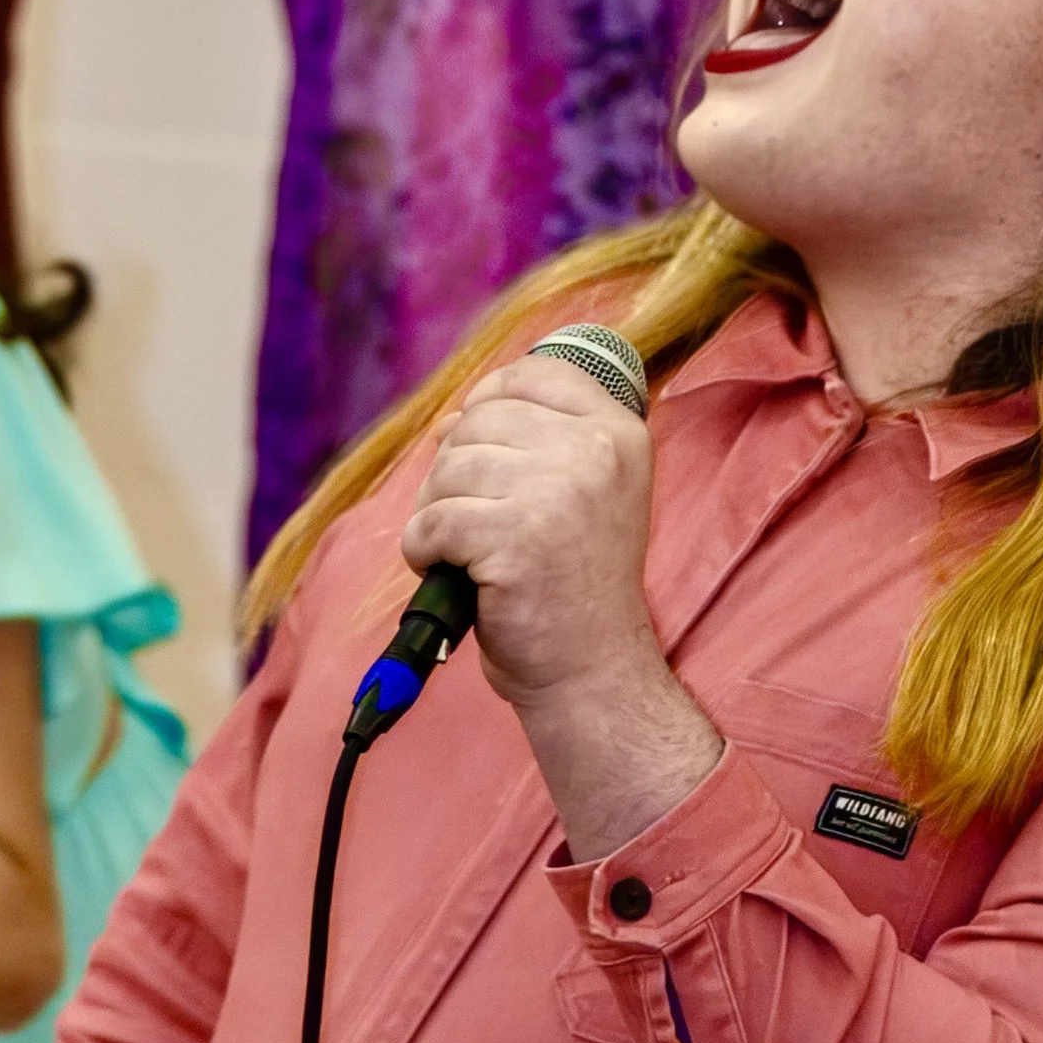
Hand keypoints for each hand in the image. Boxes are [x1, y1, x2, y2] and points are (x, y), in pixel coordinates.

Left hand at [404, 356, 659, 711]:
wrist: (591, 669)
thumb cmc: (574, 582)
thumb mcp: (582, 492)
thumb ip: (533, 441)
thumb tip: (451, 418)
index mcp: (619, 432)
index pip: (534, 373)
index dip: (491, 403)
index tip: (487, 452)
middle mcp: (596, 451)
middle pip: (480, 419)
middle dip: (456, 468)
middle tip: (472, 518)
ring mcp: (557, 492)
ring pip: (449, 468)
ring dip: (437, 512)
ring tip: (464, 550)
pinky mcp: (514, 538)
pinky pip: (433, 520)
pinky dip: (423, 549)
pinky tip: (450, 570)